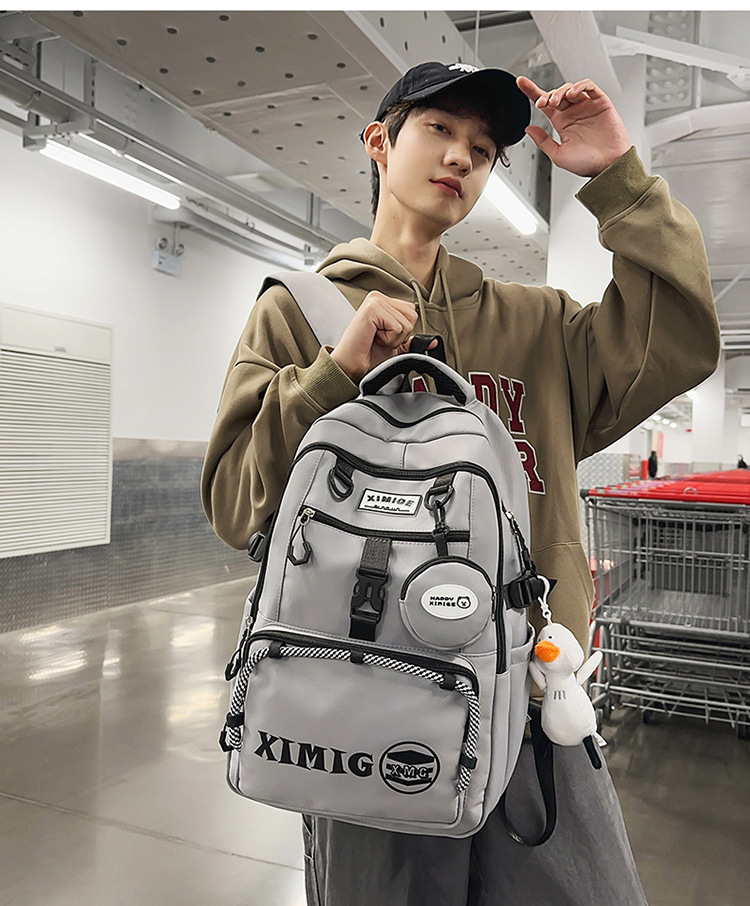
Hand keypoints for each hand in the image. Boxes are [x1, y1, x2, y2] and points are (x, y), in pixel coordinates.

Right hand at [330, 291, 434, 382]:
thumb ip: (412, 340)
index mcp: (383, 301)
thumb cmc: (368, 355)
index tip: (384, 337)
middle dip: (401, 334)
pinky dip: (389, 339)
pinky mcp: (372, 309)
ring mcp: (374, 301)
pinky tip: (374, 338)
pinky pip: (397, 326)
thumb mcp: (396, 346)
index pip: (412, 311)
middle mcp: (378, 297)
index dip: (403, 331)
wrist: (351, 366)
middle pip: (412, 315)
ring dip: (394, 338)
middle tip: (381, 339)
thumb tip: (434, 341)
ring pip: (407, 322)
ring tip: (377, 339)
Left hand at [516, 76, 630, 177]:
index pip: (545, 103)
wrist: (608, 166)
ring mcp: (587, 107)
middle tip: (545, 104)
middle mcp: (574, 113)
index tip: (520, 83)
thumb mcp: (558, 155)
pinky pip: (589, 86)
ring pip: (571, 88)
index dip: (532, 91)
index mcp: (562, 123)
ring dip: (561, 91)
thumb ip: (542, 141)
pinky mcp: (601, 103)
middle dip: (548, 95)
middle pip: (557, 93)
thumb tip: (528, 129)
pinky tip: (572, 94)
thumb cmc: (586, 164)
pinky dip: (580, 85)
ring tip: (557, 101)